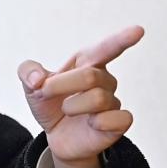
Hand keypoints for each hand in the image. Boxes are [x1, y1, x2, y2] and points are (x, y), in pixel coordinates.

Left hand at [18, 26, 143, 167]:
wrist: (56, 136)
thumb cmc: (50, 104)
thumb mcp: (31, 85)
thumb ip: (28, 72)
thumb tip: (39, 79)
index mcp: (87, 62)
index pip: (106, 49)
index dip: (122, 39)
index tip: (138, 31)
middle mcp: (105, 79)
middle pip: (89, 76)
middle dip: (60, 85)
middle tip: (44, 93)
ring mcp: (113, 101)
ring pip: (98, 98)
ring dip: (72, 106)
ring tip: (67, 111)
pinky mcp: (119, 123)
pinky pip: (116, 119)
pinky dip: (98, 122)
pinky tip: (91, 124)